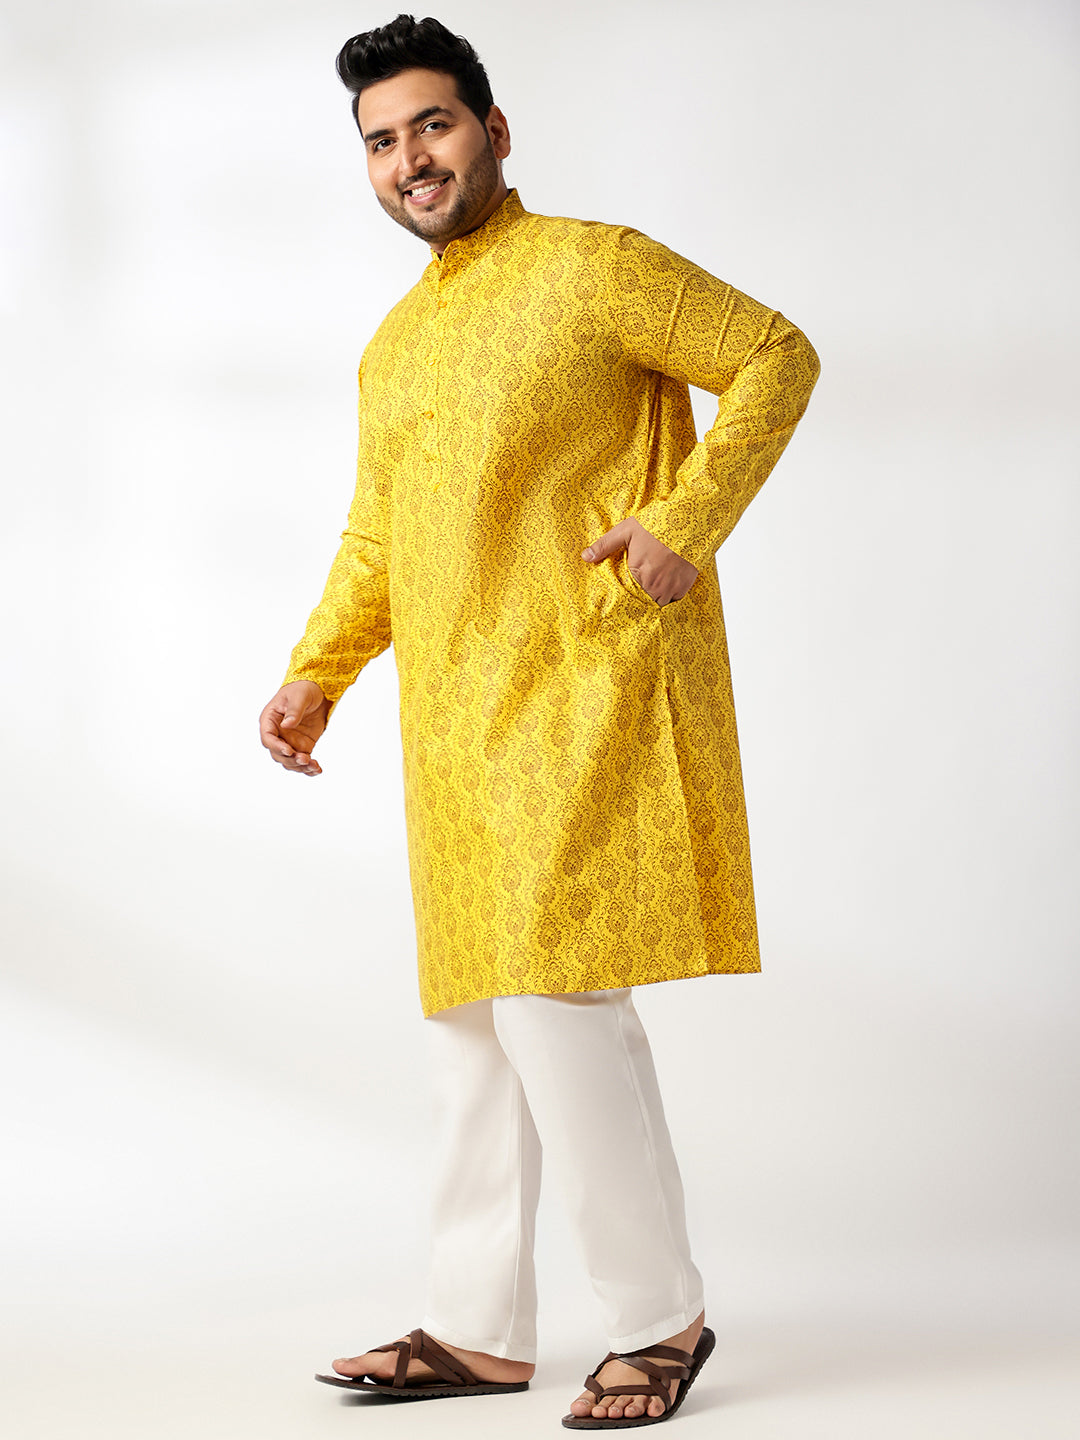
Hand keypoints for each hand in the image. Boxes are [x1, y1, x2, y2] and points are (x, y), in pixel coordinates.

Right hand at [259, 680, 329, 775]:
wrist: (317, 691)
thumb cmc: (303, 689)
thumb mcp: (299, 696)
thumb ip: (293, 711)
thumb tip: (286, 725)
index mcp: (270, 720)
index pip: (267, 738)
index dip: (276, 746)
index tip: (289, 751)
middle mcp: (277, 734)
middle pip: (277, 754)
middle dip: (290, 759)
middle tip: (304, 759)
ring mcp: (289, 741)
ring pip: (289, 761)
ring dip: (300, 767)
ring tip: (314, 766)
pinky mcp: (302, 746)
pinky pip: (302, 761)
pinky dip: (309, 768)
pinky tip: (317, 770)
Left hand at [581, 517, 697, 604]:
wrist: (690, 519)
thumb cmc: (657, 524)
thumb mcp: (626, 531)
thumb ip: (605, 546)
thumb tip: (585, 557)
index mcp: (639, 575)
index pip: (627, 596)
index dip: (626, 595)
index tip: (624, 591)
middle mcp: (656, 586)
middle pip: (644, 601)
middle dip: (640, 596)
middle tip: (639, 586)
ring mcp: (672, 587)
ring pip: (660, 602)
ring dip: (655, 596)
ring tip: (652, 585)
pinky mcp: (686, 585)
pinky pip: (675, 598)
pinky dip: (670, 593)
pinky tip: (667, 581)